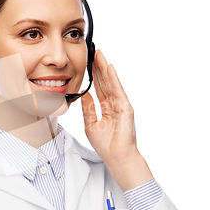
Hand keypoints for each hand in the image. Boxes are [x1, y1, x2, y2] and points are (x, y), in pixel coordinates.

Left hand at [81, 50, 152, 190]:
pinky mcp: (126, 107)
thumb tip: (83, 94)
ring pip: (110, 83)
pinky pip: (118, 90)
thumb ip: (87, 108)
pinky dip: (113, 78)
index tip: (88, 64)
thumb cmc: (106, 145)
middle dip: (98, 67)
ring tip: (99, 55)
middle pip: (104, 82)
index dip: (93, 76)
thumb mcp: (90, 124)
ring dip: (105, 68)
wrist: (117, 157)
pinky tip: (109, 67)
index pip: (98, 88)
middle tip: (93, 52)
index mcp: (106, 109)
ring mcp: (121, 105)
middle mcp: (114, 105)